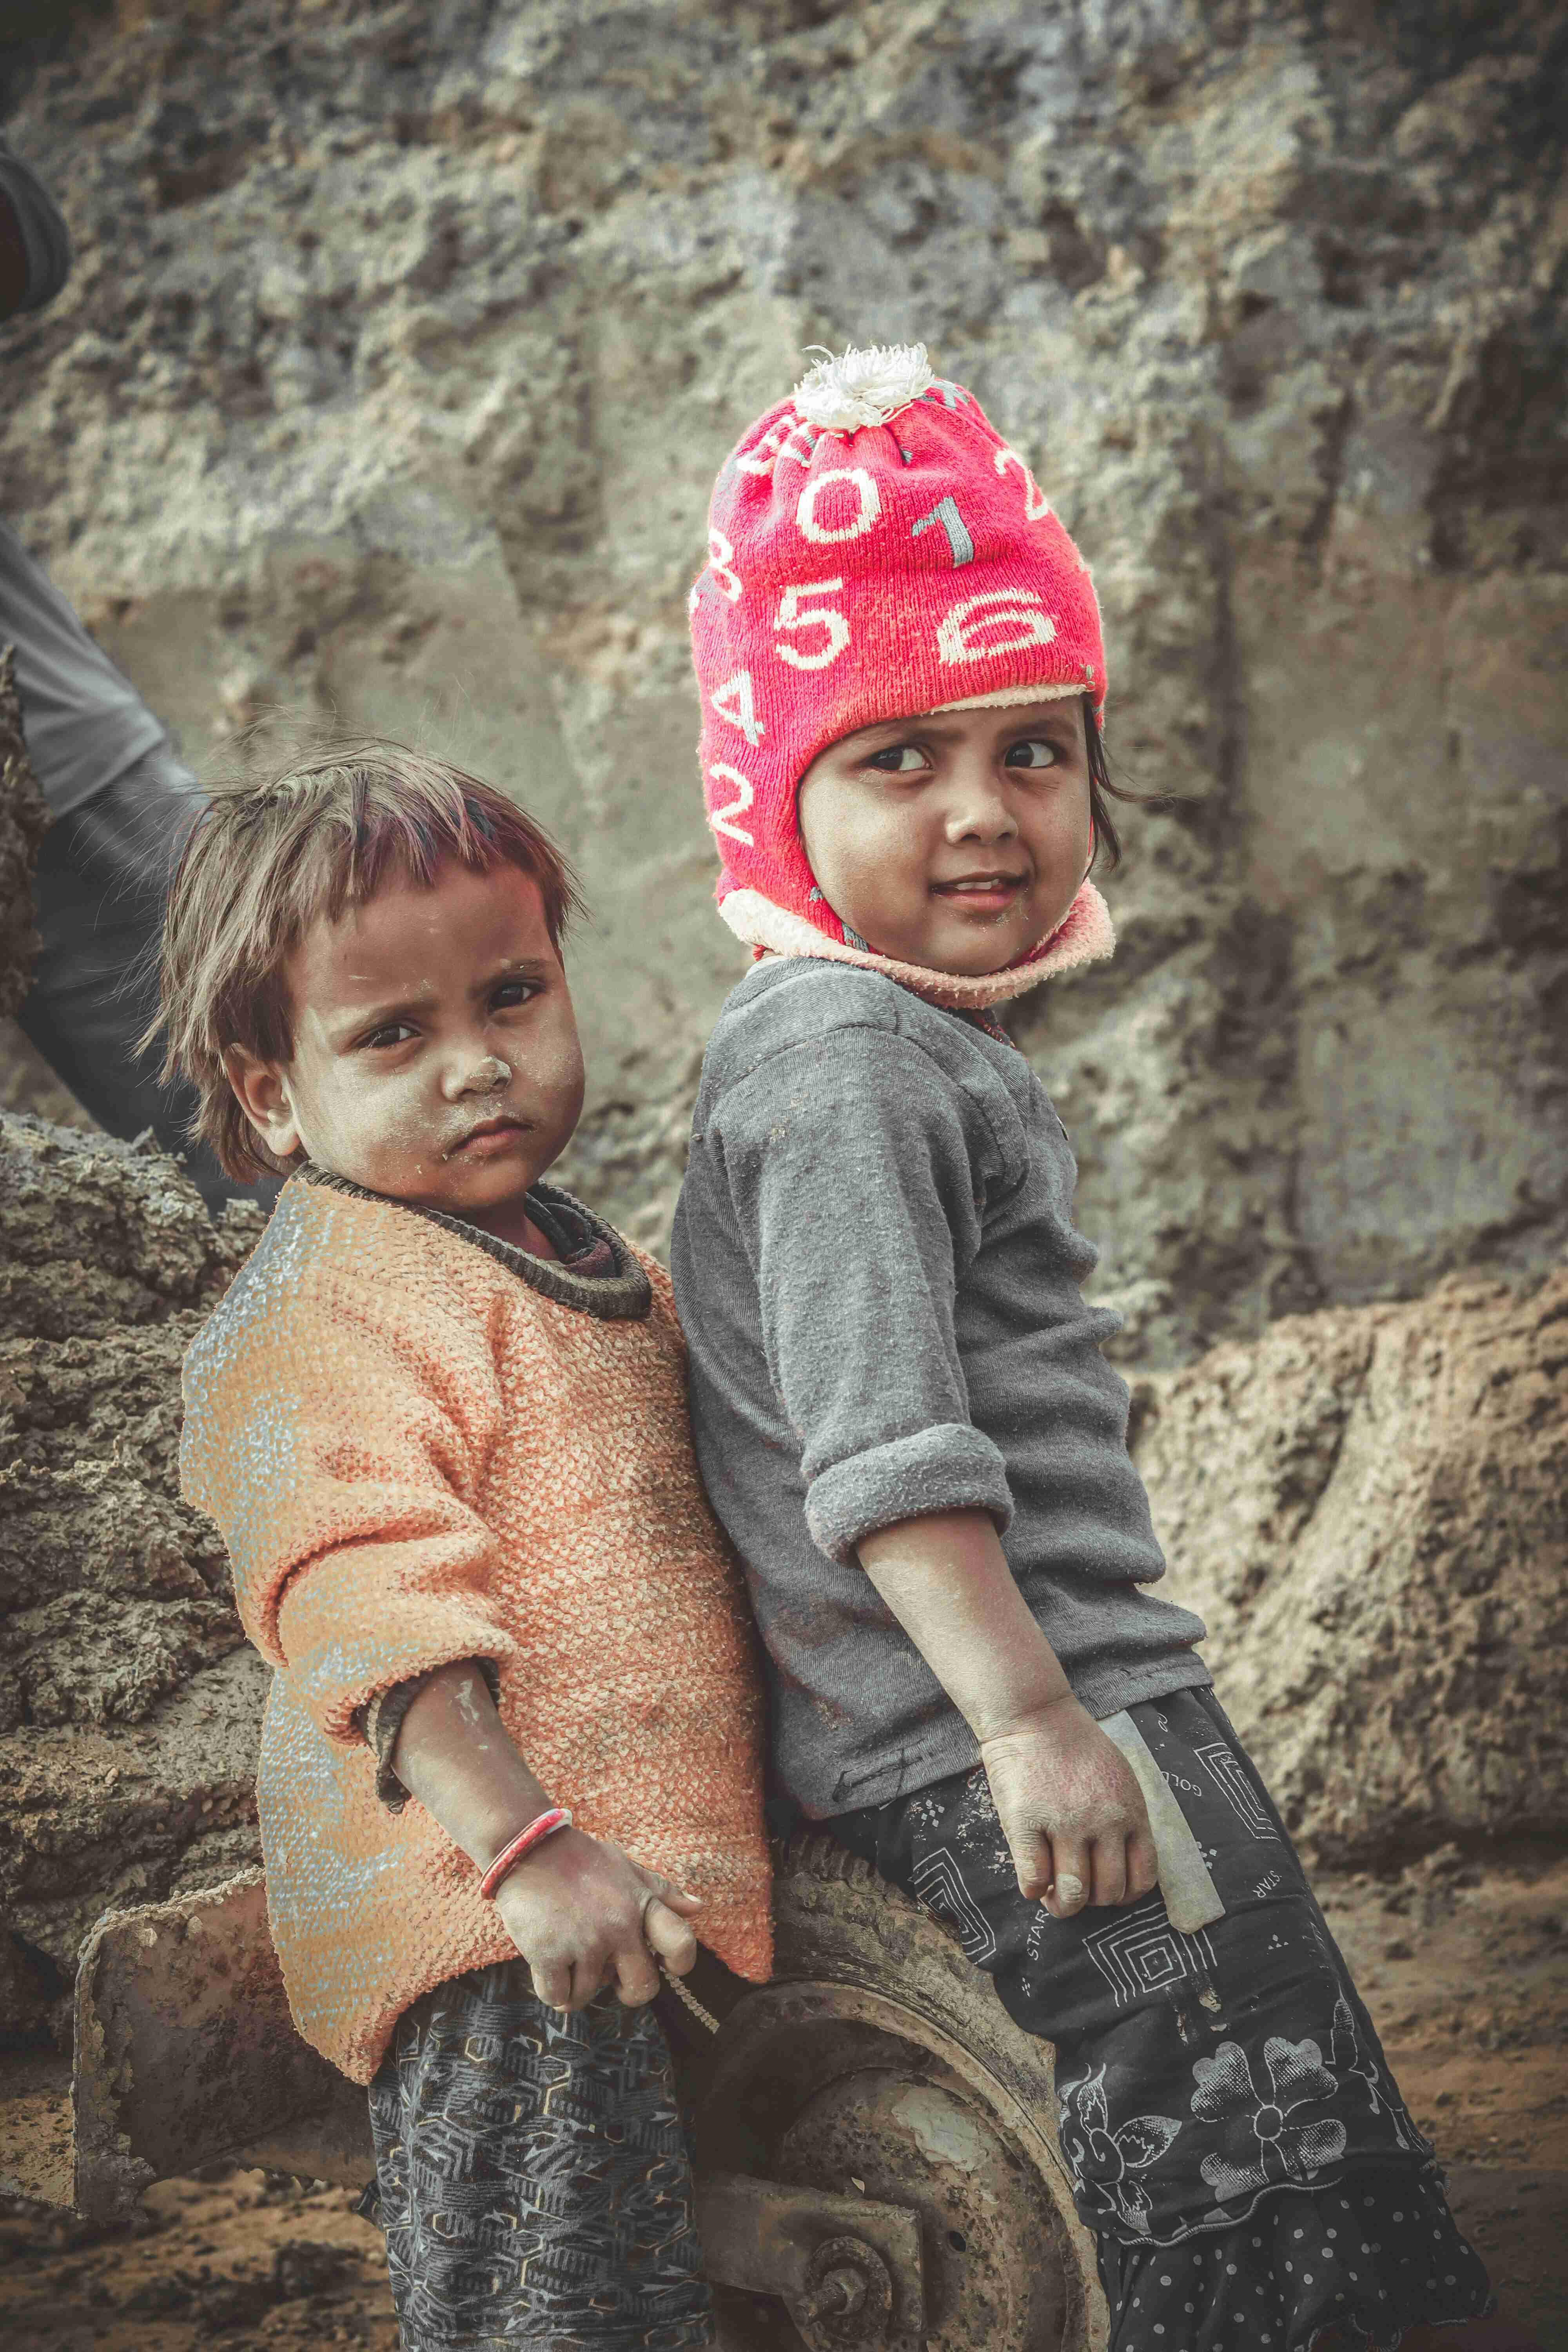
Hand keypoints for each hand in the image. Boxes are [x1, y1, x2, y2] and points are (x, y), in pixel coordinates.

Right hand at [492, 1828, 702, 2011]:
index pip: (681, 1944)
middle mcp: (619, 1926)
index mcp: (641, 1903)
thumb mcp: (626, 1867)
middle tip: (607, 1973)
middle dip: (627, 1990)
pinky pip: (558, 1998)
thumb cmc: (580, 1860)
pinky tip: (546, 1959)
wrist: (527, 1848)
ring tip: (567, 1948)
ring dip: (577, 1983)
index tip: (660, 1962)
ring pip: (590, 1996)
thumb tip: (699, 1908)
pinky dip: (551, 1987)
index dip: (679, 1962)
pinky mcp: (550, 1955)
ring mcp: (585, 1943)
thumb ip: (661, 1891)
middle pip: (643, 1989)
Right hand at [979, 1694, 1158, 1919]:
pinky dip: (1034, 1890)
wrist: (1034, 1713)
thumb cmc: (1075, 1746)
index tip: (1107, 1890)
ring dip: (1062, 1904)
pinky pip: (1034, 1880)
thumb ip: (1125, 1820)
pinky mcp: (1026, 1822)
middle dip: (1092, 1902)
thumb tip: (1120, 1867)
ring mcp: (1064, 1823)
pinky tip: (1032, 1878)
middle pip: (1108, 1893)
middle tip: (1075, 1890)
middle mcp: (1103, 1822)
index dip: (1124, 1895)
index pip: (1142, 1879)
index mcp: (1130, 1812)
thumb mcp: (1119, 1779)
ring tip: (1053, 1894)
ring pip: (1073, 1894)